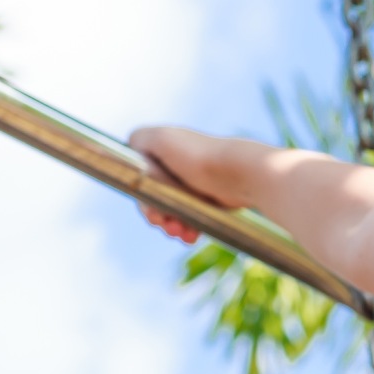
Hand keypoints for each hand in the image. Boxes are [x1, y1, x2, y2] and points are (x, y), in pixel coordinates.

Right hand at [127, 126, 243, 243]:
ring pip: (173, 212)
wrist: (240, 173)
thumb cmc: (198, 156)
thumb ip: (139, 140)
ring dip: (172, 226)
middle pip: (156, 199)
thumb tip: (132, 149)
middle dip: (157, 216)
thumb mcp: (162, 138)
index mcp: (164, 152)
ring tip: (181, 233)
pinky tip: (192, 236)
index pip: (141, 180)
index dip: (142, 198)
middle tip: (165, 224)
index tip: (151, 210)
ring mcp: (193, 185)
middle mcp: (177, 167)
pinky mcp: (208, 201)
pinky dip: (188, 229)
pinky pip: (191, 219)